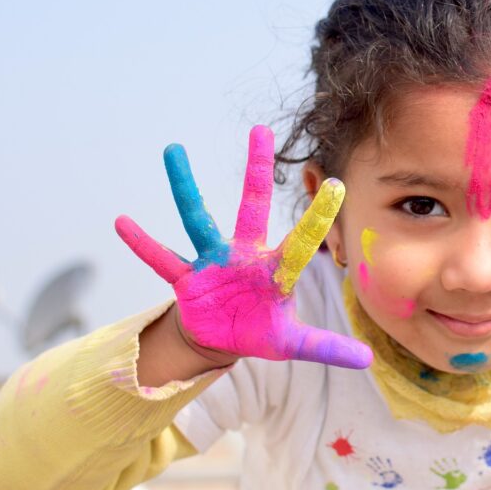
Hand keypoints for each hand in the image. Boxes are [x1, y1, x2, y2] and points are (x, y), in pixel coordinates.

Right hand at [115, 125, 371, 368]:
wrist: (221, 338)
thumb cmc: (260, 331)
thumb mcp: (292, 344)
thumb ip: (327, 346)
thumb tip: (368, 360)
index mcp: (275, 270)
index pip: (302, 242)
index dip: (318, 218)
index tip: (338, 186)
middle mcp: (244, 255)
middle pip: (252, 206)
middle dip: (257, 170)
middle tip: (260, 130)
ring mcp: (213, 262)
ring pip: (197, 219)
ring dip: (184, 187)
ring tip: (173, 149)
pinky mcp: (186, 278)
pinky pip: (161, 259)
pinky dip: (142, 244)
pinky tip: (122, 222)